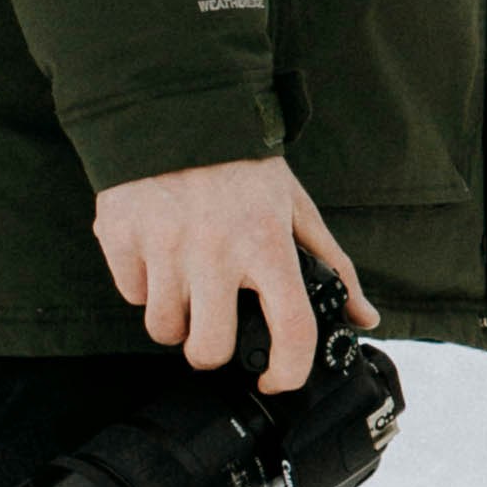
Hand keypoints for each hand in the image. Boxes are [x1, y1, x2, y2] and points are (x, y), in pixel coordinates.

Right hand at [89, 159, 369, 393]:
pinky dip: (142, 284)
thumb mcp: (295, 205)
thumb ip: (332, 264)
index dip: (288, 371)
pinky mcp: (121, 235)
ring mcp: (164, 244)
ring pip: (163, 329)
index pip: (291, 330)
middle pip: (209, 349)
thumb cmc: (241, 162)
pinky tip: (157, 255)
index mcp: (267, 242)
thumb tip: (365, 316)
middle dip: (213, 349)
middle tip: (216, 325)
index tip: (276, 380)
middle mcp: (215, 248)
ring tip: (185, 285)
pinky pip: (130, 293)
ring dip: (175, 319)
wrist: (174, 106)